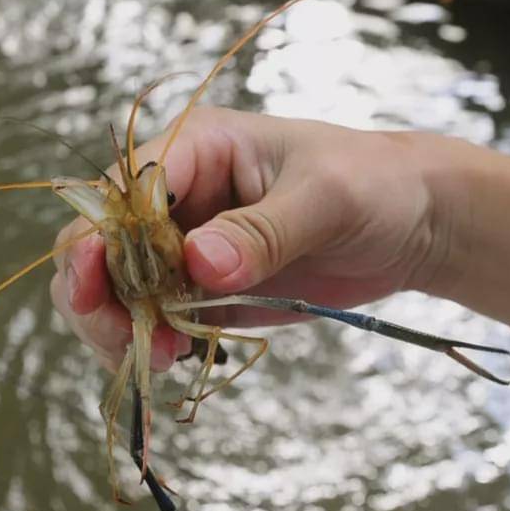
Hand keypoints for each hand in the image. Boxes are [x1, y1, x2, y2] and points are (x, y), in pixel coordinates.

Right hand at [50, 106, 465, 370]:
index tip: (100, 286)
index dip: (98, 239)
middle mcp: (175, 199)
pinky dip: (145, 345)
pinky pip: (150, 320)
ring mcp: (184, 248)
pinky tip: (171, 360)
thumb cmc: (375, 184)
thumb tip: (198, 264)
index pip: (120, 193)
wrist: (414, 223)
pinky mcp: (201, 292)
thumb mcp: (327, 197)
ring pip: (112, 289)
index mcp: (195, 150)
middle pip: (96, 245)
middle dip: (95, 294)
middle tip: (130, 338)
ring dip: (116, 327)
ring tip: (160, 357)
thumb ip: (262, 229)